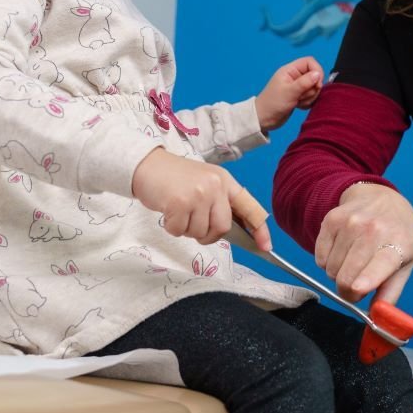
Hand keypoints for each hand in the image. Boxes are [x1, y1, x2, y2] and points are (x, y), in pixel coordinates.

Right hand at [131, 147, 271, 248]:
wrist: (146, 164)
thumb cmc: (175, 178)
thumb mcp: (204, 183)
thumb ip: (219, 203)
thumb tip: (228, 232)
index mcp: (225, 181)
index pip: (249, 207)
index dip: (259, 229)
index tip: (266, 247)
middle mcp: (216, 186)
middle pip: (222, 228)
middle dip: (208, 234)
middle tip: (193, 224)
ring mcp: (198, 194)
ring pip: (200, 233)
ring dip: (187, 229)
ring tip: (178, 210)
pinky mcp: (179, 203)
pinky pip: (180, 231)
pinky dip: (172, 227)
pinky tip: (168, 211)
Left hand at [255, 57, 323, 131]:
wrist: (264, 119)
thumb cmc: (273, 103)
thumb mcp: (289, 92)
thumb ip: (305, 82)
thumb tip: (318, 74)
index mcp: (290, 70)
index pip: (310, 62)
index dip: (317, 71)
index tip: (317, 85)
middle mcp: (295, 76)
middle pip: (314, 76)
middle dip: (312, 88)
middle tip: (301, 96)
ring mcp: (297, 87)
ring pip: (314, 87)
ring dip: (309, 97)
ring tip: (298, 102)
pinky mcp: (299, 96)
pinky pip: (311, 96)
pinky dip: (308, 102)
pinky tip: (299, 106)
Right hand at [315, 182, 412, 303]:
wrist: (383, 198)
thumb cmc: (398, 234)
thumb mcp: (406, 261)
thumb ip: (391, 293)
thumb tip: (378, 318)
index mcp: (397, 243)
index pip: (375, 268)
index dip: (361, 286)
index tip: (356, 293)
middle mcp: (372, 230)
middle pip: (346, 277)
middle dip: (348, 291)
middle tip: (357, 287)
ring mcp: (349, 223)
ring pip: (330, 269)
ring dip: (339, 274)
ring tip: (353, 263)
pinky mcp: (330, 220)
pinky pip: (319, 258)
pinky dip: (327, 262)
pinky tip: (342, 252)